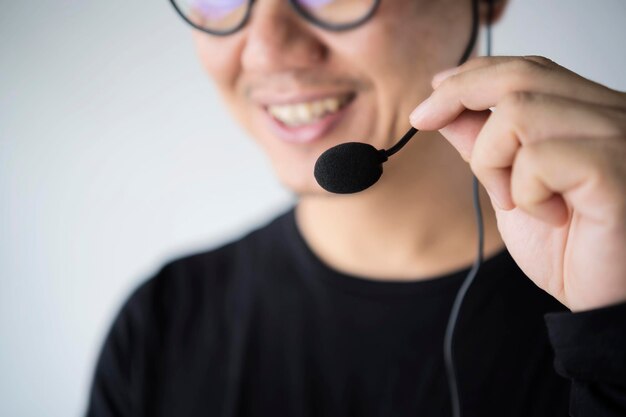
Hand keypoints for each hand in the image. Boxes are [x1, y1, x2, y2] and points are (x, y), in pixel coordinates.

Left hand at [410, 56, 625, 311]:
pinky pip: (537, 158)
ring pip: (518, 114)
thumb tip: (447, 112)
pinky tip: (549, 216)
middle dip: (457, 97)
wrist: (605, 301)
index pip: (528, 68)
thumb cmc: (570, 247)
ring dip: (492, 162)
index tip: (433, 91)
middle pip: (519, 77)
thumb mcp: (511, 188)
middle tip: (425, 122)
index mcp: (590, 114)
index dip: (474, 74)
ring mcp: (617, 139)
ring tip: (513, 201)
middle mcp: (611, 115)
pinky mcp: (613, 170)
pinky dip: (523, 191)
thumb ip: (484, 146)